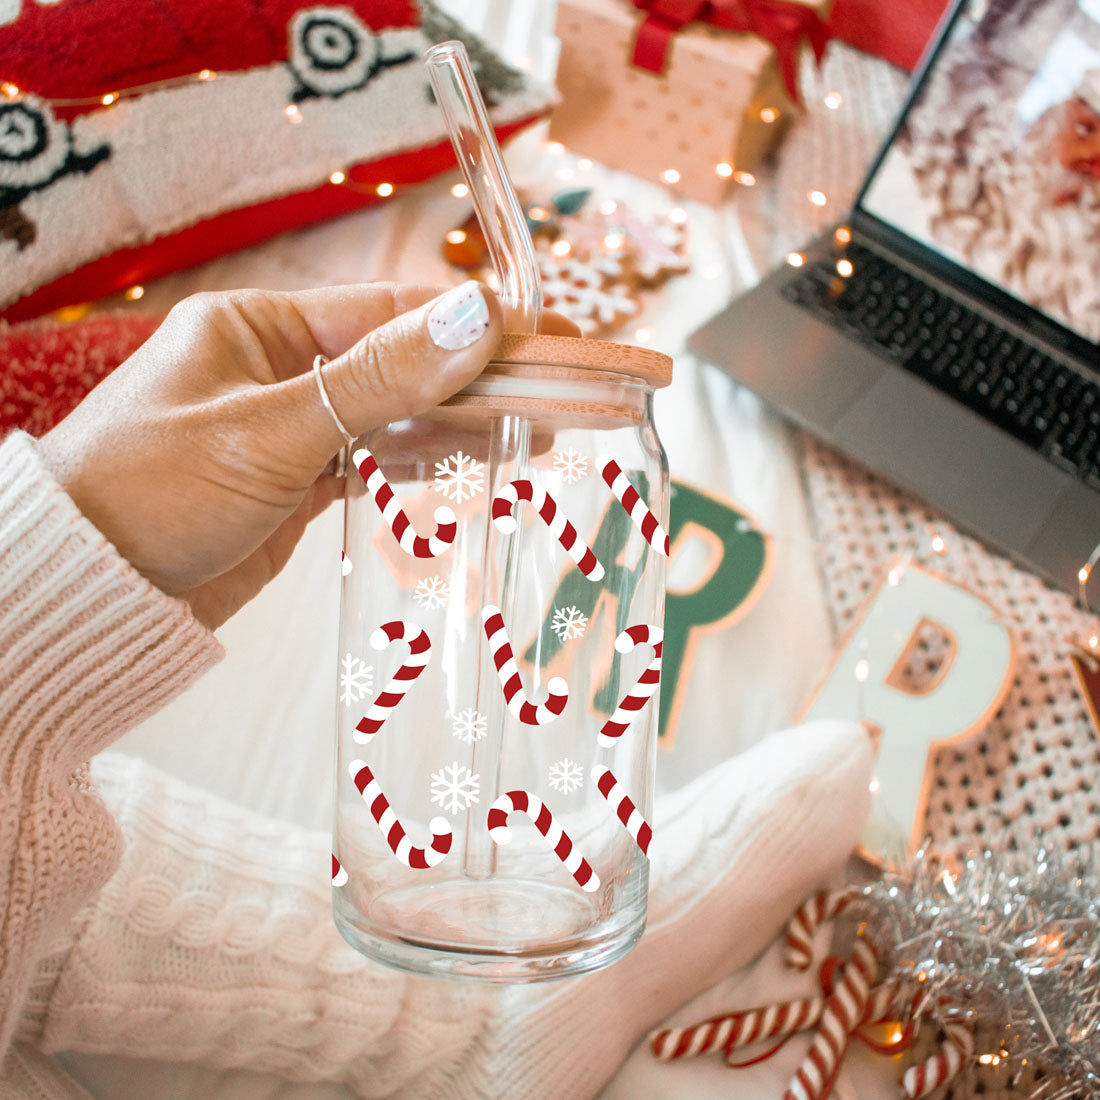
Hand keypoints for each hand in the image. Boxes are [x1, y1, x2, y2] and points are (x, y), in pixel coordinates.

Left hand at [38, 282, 575, 628]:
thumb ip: (376, 379)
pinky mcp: (297, 486)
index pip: (391, 314)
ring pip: (397, 416)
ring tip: (540, 434)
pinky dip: (424, 464)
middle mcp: (279, 369)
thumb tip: (475, 318)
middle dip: (484, 379)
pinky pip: (376, 462)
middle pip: (404, 364)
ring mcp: (292, 429)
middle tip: (567, 392)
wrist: (90, 593)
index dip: (475, 327)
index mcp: (259, 327)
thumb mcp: (269, 430)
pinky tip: (477, 465)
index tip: (549, 340)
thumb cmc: (150, 493)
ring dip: (463, 424)